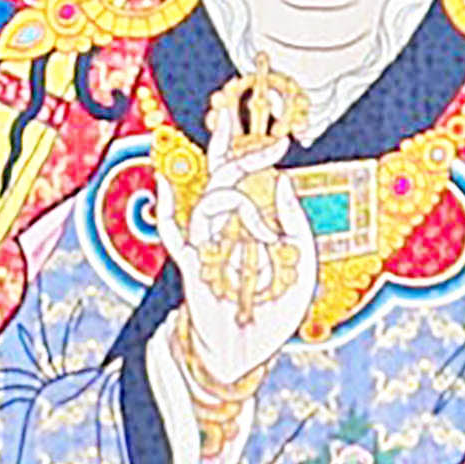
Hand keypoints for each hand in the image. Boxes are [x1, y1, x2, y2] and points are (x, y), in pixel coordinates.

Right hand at [174, 126, 317, 395]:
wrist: (247, 354)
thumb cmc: (272, 313)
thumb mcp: (300, 266)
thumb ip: (296, 226)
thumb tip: (283, 181)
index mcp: (254, 223)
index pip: (251, 177)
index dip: (260, 154)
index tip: (282, 141)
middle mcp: (229, 227)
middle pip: (222, 173)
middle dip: (227, 142)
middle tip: (229, 109)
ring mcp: (207, 243)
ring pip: (211, 201)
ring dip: (238, 205)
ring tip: (263, 235)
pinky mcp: (191, 265)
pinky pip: (174, 233)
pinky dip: (168, 208)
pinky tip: (164, 185)